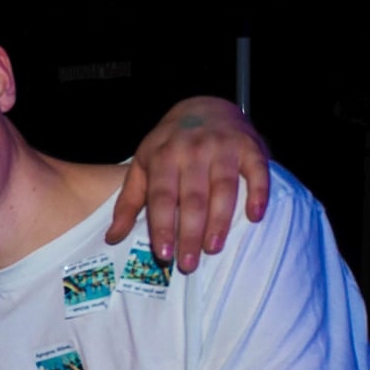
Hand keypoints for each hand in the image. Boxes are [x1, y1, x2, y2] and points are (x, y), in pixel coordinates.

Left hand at [109, 96, 269, 272]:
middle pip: (193, 198)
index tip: (163, 255)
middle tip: (188, 264)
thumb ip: (129, 203)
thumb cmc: (168, 146)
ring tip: (214, 248)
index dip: (163, 226)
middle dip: (190, 233)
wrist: (204, 105)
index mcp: (163, 157)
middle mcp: (193, 150)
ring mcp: (223, 147)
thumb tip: (112, 238)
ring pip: (223, 188)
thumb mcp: (142, 167)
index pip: (162, 197)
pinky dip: (258, 193)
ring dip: (220, 220)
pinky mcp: (250, 146)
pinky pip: (256, 171)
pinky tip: (255, 216)